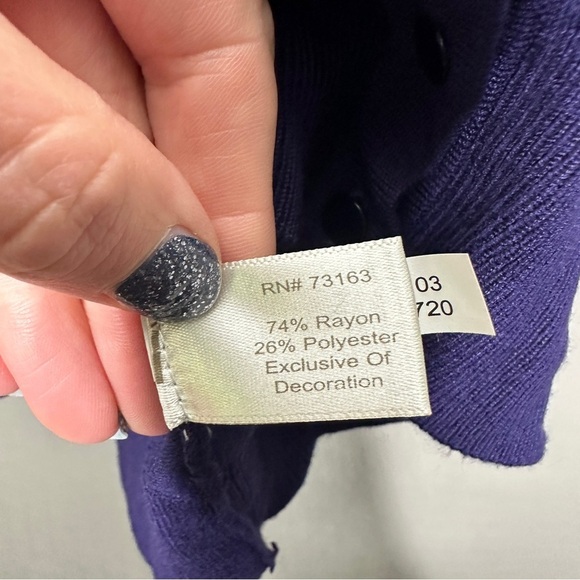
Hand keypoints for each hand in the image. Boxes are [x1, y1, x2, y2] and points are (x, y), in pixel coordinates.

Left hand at [0, 0, 276, 441]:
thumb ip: (61, 169)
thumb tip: (176, 270)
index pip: (216, 53)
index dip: (235, 188)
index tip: (235, 306)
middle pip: (136, 128)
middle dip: (140, 269)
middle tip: (159, 381)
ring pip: (58, 162)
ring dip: (70, 288)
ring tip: (87, 392)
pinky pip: (3, 170)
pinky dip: (9, 259)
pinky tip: (19, 336)